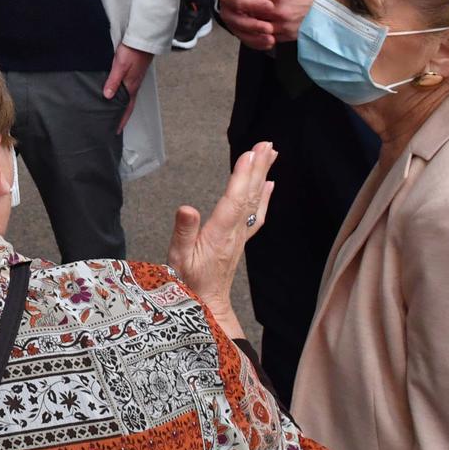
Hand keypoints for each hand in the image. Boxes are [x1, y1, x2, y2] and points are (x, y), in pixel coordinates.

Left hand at [102, 45, 150, 130]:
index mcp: (131, 87)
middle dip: (121, 116)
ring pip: (127, 97)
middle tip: (112, 125)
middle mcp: (134, 85)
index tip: (116, 131)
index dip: (121, 120)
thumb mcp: (120, 66)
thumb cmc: (132, 51)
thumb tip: (107, 96)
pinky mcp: (133, 72)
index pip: (126, 109)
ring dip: (121, 106)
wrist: (142, 39)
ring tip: (112, 113)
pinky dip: (121, 95)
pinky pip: (127, 89)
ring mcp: (134, 79)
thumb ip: (113, 81)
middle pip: (127, 105)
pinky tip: (116, 94)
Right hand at [166, 142, 277, 337]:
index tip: (249, 153)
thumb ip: (183, 232)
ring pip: (255, 200)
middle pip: (250, 195)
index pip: (234, 199)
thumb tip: (187, 208)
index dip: (242, 176)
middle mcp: (234, 232)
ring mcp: (240, 235)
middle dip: (258, 167)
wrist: (205, 304)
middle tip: (267, 144)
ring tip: (271, 154)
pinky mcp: (240, 239)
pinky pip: (257, 213)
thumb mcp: (177, 259)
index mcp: (219, 234)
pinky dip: (264, 196)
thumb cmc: (187, 283)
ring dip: (263, 175)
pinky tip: (269, 184)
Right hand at [218, 0, 276, 50]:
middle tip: (270, 28)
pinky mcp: (239, 32)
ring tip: (271, 39)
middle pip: (238, 21)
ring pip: (242, 33)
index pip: (238, 1)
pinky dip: (258, 44)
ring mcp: (232, 23)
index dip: (253, 4)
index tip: (270, 5)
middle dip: (254, 25)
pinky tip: (270, 43)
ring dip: (256, 38)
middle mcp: (227, 12)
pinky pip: (246, 40)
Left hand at [248, 0, 327, 44]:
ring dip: (257, 18)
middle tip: (254, 1)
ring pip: (258, 25)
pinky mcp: (288, 36)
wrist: (337, 6)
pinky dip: (266, 30)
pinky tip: (270, 22)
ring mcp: (283, 26)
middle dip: (251, 5)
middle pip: (252, 11)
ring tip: (262, 11)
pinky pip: (269, 35)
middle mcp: (279, 13)